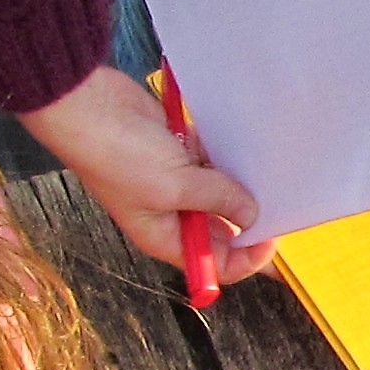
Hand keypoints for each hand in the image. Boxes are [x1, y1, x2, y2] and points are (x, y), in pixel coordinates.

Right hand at [21, 65, 276, 286]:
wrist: (88, 106)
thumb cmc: (116, 154)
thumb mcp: (174, 186)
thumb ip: (217, 200)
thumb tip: (251, 214)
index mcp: (164, 236)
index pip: (215, 263)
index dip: (246, 258)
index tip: (272, 237)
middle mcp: (171, 213)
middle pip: (221, 228)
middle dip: (249, 219)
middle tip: (281, 202)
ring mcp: (174, 179)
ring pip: (220, 189)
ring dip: (241, 182)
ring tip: (269, 172)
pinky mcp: (176, 148)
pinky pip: (211, 157)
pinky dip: (227, 153)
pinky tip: (246, 145)